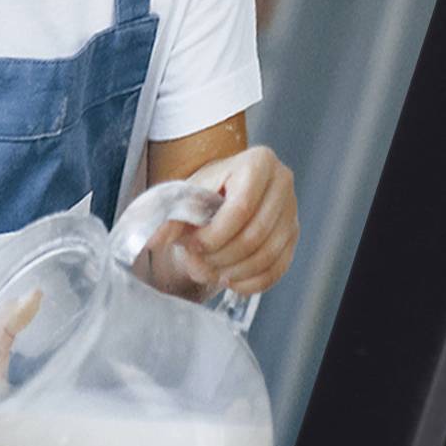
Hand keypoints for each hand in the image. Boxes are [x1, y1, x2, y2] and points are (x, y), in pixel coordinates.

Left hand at [153, 145, 298, 297]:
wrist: (221, 192)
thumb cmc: (203, 191)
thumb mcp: (184, 195)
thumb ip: (168, 216)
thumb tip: (153, 240)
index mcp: (258, 163)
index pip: (240, 210)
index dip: (212, 236)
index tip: (191, 245)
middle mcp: (282, 184)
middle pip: (254, 236)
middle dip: (220, 257)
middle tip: (197, 261)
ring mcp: (292, 212)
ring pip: (266, 256)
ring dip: (232, 271)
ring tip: (208, 270)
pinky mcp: (292, 237)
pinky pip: (276, 269)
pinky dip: (251, 282)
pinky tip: (229, 280)